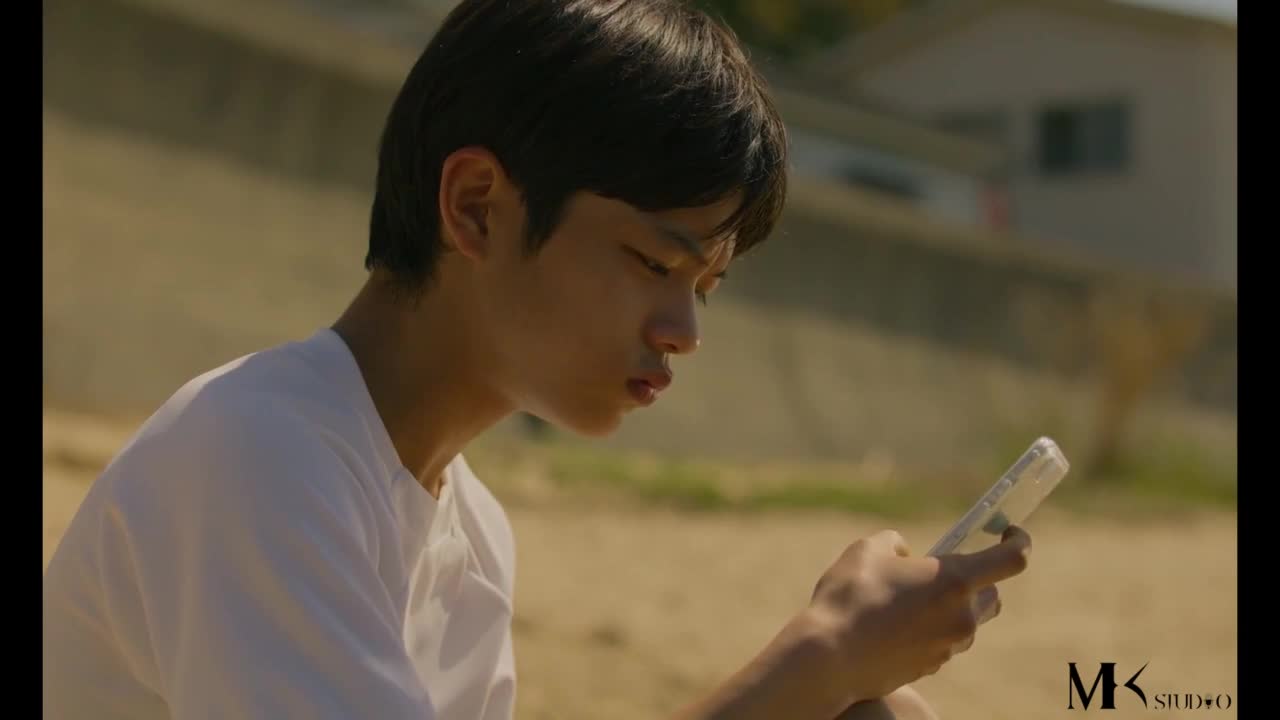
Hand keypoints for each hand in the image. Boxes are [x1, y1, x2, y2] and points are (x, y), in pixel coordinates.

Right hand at [805, 525, 1030, 705]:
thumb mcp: (865, 550)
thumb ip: (893, 543)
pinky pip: (944, 643)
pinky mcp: (932, 667)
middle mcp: (961, 616)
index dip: (1019, 541)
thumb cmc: (848, 598)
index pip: (1012, 559)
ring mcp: (948, 646)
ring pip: (968, 622)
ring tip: (911, 600)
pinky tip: (895, 625)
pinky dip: (932, 631)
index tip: (1011, 532)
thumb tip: (904, 554)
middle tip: (942, 571)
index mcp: (953, 580)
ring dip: (952, 608)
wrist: (828, 659)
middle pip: (993, 594)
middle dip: (977, 580)